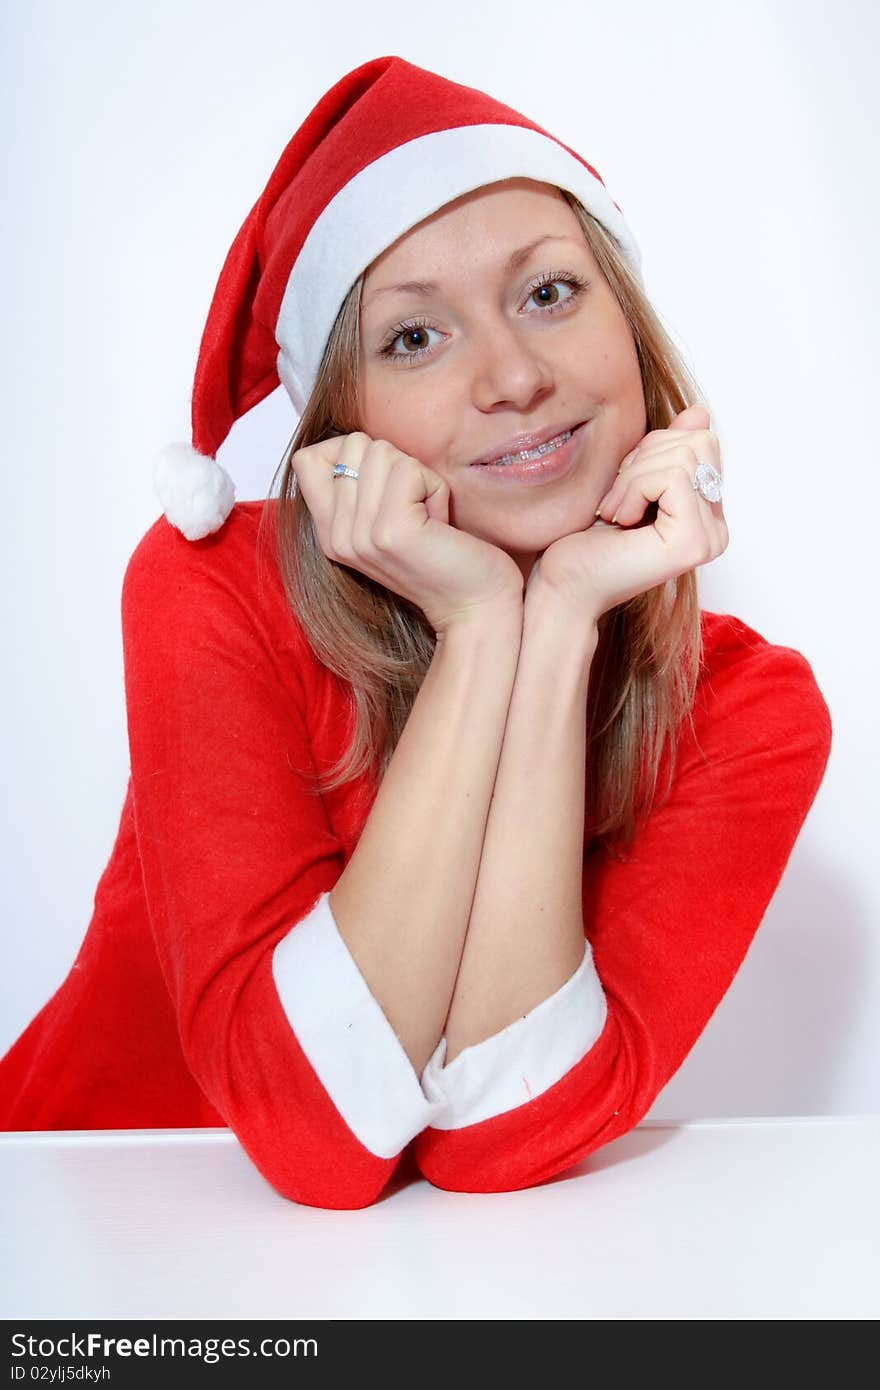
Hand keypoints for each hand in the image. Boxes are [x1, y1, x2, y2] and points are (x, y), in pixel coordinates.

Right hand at [291, 432, 523, 634]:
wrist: (473, 607)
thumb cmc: (441, 556)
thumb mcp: (385, 520)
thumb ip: (359, 487)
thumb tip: (353, 439)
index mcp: (329, 533)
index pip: (307, 459)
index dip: (349, 452)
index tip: (385, 487)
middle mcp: (336, 536)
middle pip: (351, 445)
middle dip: (395, 465)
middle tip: (414, 509)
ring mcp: (359, 535)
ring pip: (381, 451)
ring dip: (418, 477)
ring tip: (427, 518)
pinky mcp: (390, 531)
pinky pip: (410, 469)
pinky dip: (435, 488)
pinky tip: (438, 523)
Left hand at [525, 405, 727, 619]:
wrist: (563, 586)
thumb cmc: (586, 539)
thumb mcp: (629, 479)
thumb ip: (666, 450)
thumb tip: (699, 412)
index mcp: (706, 514)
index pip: (701, 441)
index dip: (653, 448)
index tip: (622, 484)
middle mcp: (716, 529)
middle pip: (698, 442)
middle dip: (645, 458)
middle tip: (615, 498)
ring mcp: (709, 538)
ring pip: (683, 457)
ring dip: (633, 476)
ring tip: (614, 512)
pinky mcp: (693, 542)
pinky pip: (672, 477)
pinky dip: (634, 488)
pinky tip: (619, 520)